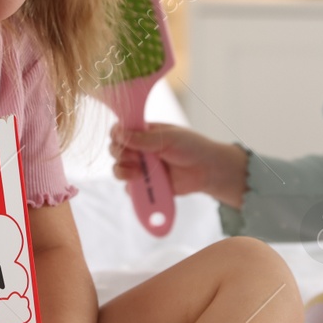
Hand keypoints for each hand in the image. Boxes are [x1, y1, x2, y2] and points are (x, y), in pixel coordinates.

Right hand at [110, 122, 247, 205]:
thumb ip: (143, 138)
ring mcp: (141, 168)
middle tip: (136, 158)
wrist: (207, 170)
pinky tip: (145, 183)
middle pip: (115, 151)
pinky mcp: (146, 186)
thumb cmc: (191, 147)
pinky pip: (130, 190)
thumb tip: (118, 133)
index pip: (119, 132)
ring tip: (140, 173)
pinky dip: (133, 189)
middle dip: (121, 154)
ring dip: (124, 172)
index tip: (121, 139)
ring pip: (118, 170)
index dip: (117, 135)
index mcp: (143, 133)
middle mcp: (139, 150)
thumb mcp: (168, 138)